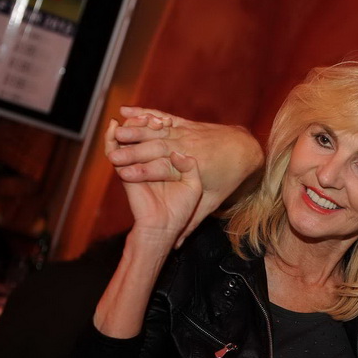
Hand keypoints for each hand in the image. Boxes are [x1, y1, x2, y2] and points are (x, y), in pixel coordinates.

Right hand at [107, 106, 263, 245]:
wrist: (243, 149)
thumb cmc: (227, 178)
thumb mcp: (212, 202)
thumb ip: (193, 223)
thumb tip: (177, 246)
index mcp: (192, 169)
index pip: (163, 170)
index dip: (144, 173)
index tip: (124, 176)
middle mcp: (187, 148)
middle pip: (156, 148)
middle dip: (134, 150)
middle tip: (114, 154)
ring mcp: (185, 133)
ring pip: (157, 130)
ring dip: (135, 130)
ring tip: (116, 131)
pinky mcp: (184, 124)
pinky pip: (162, 117)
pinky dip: (144, 113)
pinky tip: (126, 112)